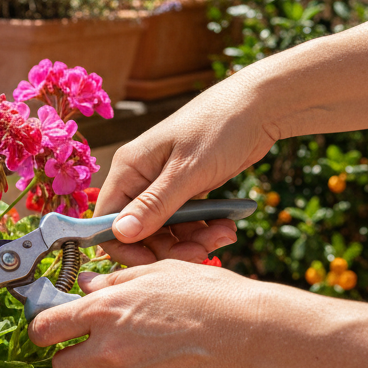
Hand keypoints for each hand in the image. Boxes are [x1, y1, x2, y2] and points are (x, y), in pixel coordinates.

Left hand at [26, 261, 269, 367]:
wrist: (252, 332)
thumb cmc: (209, 295)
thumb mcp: (158, 273)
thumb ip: (115, 281)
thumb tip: (86, 285)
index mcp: (103, 309)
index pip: (43, 329)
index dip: (43, 333)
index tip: (51, 335)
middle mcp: (107, 347)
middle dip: (74, 361)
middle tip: (96, 355)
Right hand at [93, 77, 282, 265]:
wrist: (260, 106)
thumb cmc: (220, 128)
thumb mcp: (187, 171)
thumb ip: (153, 205)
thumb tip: (119, 234)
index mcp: (129, 168)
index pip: (107, 220)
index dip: (127, 246)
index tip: (156, 262)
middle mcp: (140, 177)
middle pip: (139, 230)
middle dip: (169, 247)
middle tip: (203, 252)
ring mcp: (163, 183)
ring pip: (164, 229)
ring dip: (191, 241)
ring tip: (224, 236)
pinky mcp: (185, 188)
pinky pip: (184, 220)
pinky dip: (201, 230)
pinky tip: (225, 228)